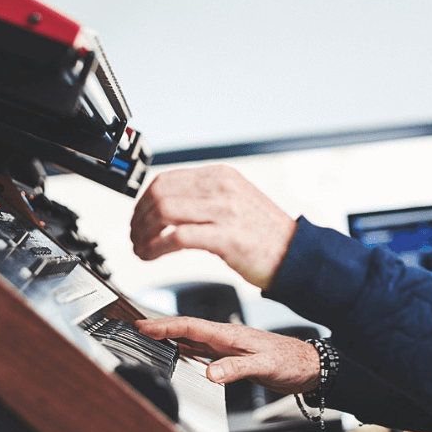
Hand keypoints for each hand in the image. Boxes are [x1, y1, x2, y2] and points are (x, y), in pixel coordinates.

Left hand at [130, 166, 295, 289]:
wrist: (296, 255)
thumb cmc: (264, 233)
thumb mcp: (235, 199)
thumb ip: (204, 195)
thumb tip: (166, 201)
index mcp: (221, 175)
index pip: (166, 180)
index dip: (143, 201)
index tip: (138, 219)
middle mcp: (221, 187)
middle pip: (160, 194)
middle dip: (139, 218)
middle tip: (135, 237)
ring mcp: (224, 211)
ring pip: (163, 213)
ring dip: (143, 234)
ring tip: (141, 249)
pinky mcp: (226, 237)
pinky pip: (176, 237)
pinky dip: (155, 247)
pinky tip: (151, 256)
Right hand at [138, 316, 318, 394]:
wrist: (307, 365)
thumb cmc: (289, 361)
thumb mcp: (262, 366)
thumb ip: (236, 369)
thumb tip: (211, 372)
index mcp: (229, 334)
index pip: (190, 325)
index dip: (165, 325)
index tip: (143, 326)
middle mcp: (225, 337)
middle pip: (185, 328)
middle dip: (160, 326)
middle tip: (135, 327)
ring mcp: (226, 345)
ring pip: (191, 337)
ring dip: (170, 336)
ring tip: (148, 336)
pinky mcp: (230, 354)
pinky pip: (201, 347)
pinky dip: (184, 347)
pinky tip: (177, 350)